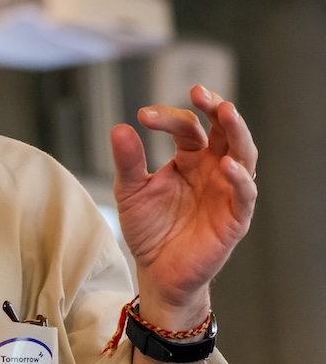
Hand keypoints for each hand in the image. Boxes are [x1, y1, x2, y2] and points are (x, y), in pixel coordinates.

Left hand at [110, 85, 256, 327]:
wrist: (157, 271)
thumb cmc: (149, 228)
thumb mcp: (130, 191)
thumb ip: (128, 161)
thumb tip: (119, 128)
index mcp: (189, 158)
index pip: (187, 127)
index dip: (167, 117)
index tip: (142, 116)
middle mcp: (212, 169)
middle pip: (224, 131)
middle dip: (216, 108)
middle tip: (200, 92)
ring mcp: (226, 192)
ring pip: (242, 155)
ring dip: (237, 132)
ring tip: (225, 111)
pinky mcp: (234, 218)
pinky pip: (244, 194)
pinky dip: (239, 178)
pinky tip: (226, 164)